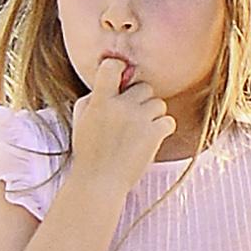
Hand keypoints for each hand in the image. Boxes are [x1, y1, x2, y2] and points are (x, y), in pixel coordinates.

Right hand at [68, 52, 172, 195]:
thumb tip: (113, 83)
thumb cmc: (89, 153)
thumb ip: (94, 98)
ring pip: (159, 104)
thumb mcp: (81, 120)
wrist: (99, 183)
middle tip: (132, 119)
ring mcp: (139, 119)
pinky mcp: (154, 134)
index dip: (120, 68)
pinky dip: (163, 130)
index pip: (113, 66)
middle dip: (141, 101)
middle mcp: (120, 106)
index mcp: (100, 100)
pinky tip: (151, 141)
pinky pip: (169, 121)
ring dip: (153, 116)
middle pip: (144, 87)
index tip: (122, 76)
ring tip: (141, 133)